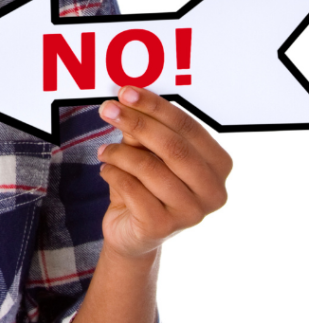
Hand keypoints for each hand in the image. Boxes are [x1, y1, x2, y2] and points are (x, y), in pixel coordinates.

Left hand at [96, 86, 231, 260]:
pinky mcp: (163, 227)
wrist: (132, 230)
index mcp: (218, 165)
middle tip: (107, 109)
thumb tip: (128, 101)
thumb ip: (144, 130)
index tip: (126, 92)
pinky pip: (131, 189)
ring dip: (118, 153)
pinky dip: (112, 173)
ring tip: (104, 151)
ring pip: (149, 168)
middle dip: (136, 123)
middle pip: (173, 147)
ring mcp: (191, 214)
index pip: (188, 127)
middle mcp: (213, 192)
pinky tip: (106, 170)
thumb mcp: (146, 151)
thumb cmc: (145, 184)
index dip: (155, 107)